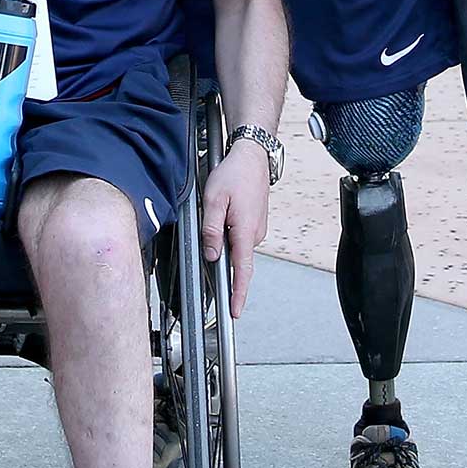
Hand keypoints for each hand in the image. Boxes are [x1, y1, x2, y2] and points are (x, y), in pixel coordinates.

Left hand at [199, 140, 270, 315]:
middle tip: (209, 242)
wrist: (252, 155)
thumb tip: (212, 254)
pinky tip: (222, 215)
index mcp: (245, 232)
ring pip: (236, 246)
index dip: (238, 294)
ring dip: (224, 242)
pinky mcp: (255, 222)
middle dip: (222, 260)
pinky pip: (240, 236)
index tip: (235, 312)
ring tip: (215, 213)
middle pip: (237, 259)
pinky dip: (229, 233)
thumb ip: (212, 230)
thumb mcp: (213, 200)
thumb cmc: (234, 174)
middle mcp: (255, 234)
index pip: (243, 271)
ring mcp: (257, 228)